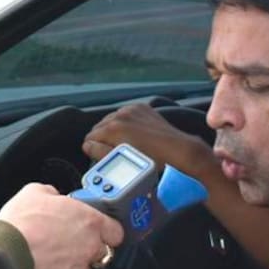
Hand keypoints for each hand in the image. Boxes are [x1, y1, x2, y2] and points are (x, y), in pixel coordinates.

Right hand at [0, 183, 123, 268]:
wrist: (7, 255)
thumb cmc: (22, 224)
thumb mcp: (34, 192)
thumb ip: (51, 193)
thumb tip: (52, 196)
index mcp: (89, 220)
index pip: (116, 230)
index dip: (107, 229)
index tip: (99, 227)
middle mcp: (89, 246)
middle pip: (102, 250)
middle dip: (89, 245)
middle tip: (70, 238)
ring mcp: (78, 268)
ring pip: (84, 266)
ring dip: (73, 260)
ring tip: (52, 253)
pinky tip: (43, 264)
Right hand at [83, 104, 215, 182]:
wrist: (180, 150)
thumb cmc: (153, 161)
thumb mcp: (124, 161)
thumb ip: (101, 153)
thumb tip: (88, 146)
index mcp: (114, 128)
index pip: (90, 136)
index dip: (93, 148)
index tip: (98, 156)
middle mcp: (121, 114)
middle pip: (99, 126)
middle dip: (102, 138)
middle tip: (110, 151)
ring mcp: (132, 109)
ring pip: (111, 119)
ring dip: (112, 130)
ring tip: (122, 143)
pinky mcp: (142, 108)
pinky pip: (124, 114)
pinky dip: (124, 122)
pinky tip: (132, 133)